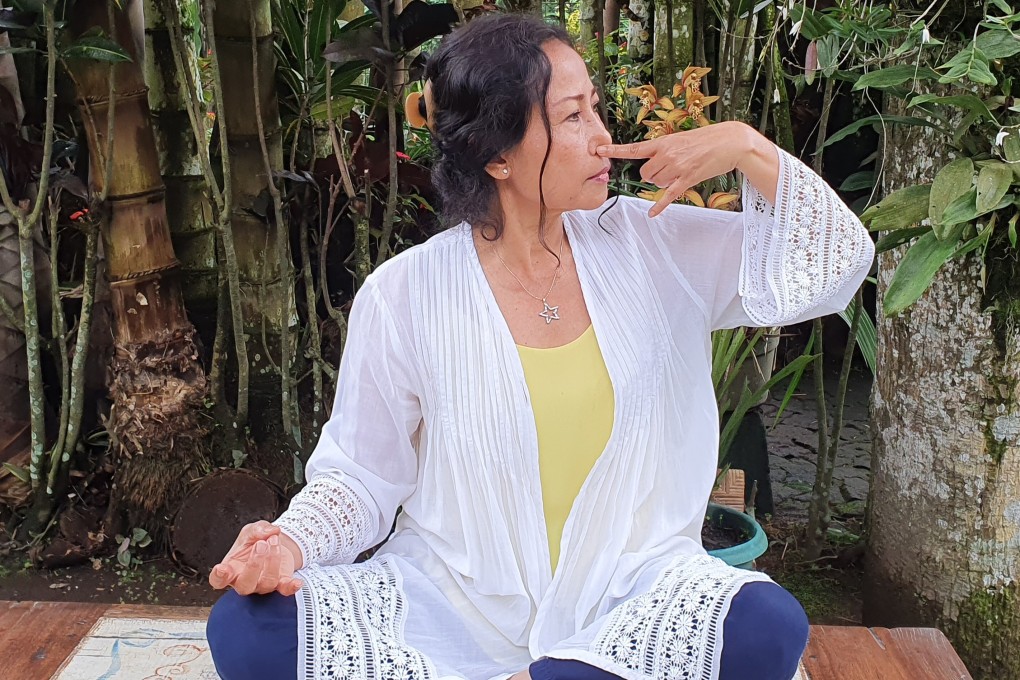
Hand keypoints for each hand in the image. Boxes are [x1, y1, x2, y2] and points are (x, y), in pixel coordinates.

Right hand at [208, 520, 302, 595]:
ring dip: (273, 560)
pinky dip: (291, 587)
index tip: (222, 568)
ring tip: (274, 540)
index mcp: (231, 569)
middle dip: (254, 565)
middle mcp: (245, 581)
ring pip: (267, 582)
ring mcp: (263, 584)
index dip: (219, 577)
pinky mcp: (280, 583)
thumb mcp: (251, 530)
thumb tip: (269, 531)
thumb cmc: (255, 541)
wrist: (273, 543)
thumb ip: (257, 529)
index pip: (218, 580)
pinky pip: (285, 590)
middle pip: (245, 585)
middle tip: (261, 545)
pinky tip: (296, 582)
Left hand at [597, 121, 761, 216]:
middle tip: (667, 170)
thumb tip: (653, 161)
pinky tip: (652, 214)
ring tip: (680, 172)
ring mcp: (677, 168)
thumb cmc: (706, 139)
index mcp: (663, 143)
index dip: (615, 150)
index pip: (634, 148)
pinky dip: (660, 205)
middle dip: (652, 175)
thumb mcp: (680, 139)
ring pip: (656, 183)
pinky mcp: (687, 180)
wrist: (729, 141)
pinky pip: (668, 195)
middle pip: (645, 174)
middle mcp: (667, 155)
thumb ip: (664, 149)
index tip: (598, 150)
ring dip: (663, 182)